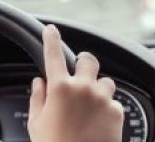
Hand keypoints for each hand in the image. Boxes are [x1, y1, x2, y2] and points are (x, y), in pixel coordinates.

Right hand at [28, 25, 123, 141]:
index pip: (53, 55)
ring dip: (99, 89)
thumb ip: (38, 98)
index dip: (51, 39)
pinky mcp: (118, 111)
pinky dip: (107, 109)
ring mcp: (103, 99)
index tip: (51, 29)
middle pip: (89, 60)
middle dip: (85, 64)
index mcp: (59, 89)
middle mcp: (83, 88)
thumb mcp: (37, 125)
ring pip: (105, 82)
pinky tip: (98, 124)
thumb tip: (39, 82)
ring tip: (90, 108)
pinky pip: (114, 103)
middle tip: (80, 74)